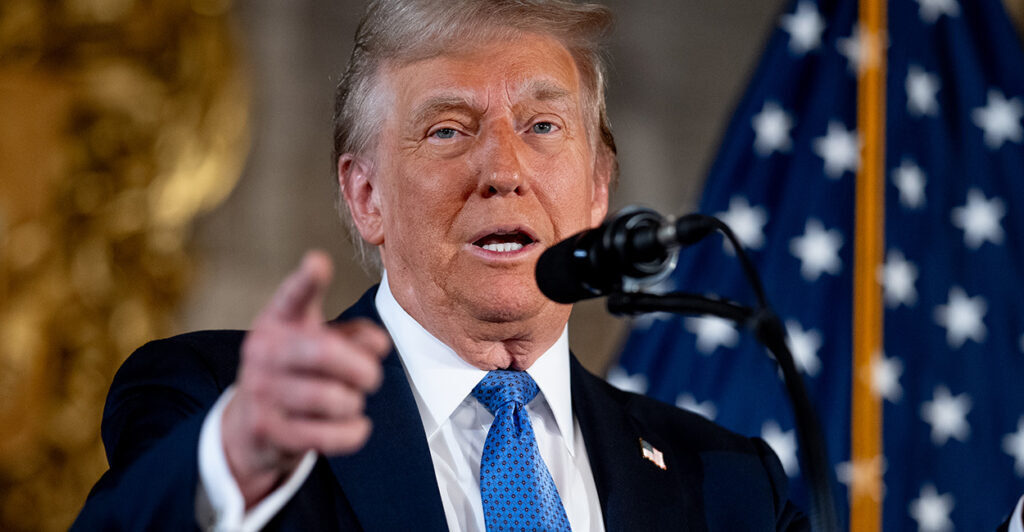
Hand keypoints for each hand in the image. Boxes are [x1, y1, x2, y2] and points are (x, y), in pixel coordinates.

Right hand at [221, 251, 389, 506]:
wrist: (250, 427)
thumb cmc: (297, 373)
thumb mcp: (319, 343)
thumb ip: (353, 335)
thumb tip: (379, 344)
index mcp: (278, 321)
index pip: (293, 297)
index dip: (306, 280)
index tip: (318, 262)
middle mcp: (263, 352)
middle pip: (324, 352)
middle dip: (361, 367)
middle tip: (373, 377)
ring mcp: (261, 391)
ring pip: (331, 398)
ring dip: (354, 402)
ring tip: (350, 402)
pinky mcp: (268, 431)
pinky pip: (327, 435)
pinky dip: (353, 432)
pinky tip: (356, 426)